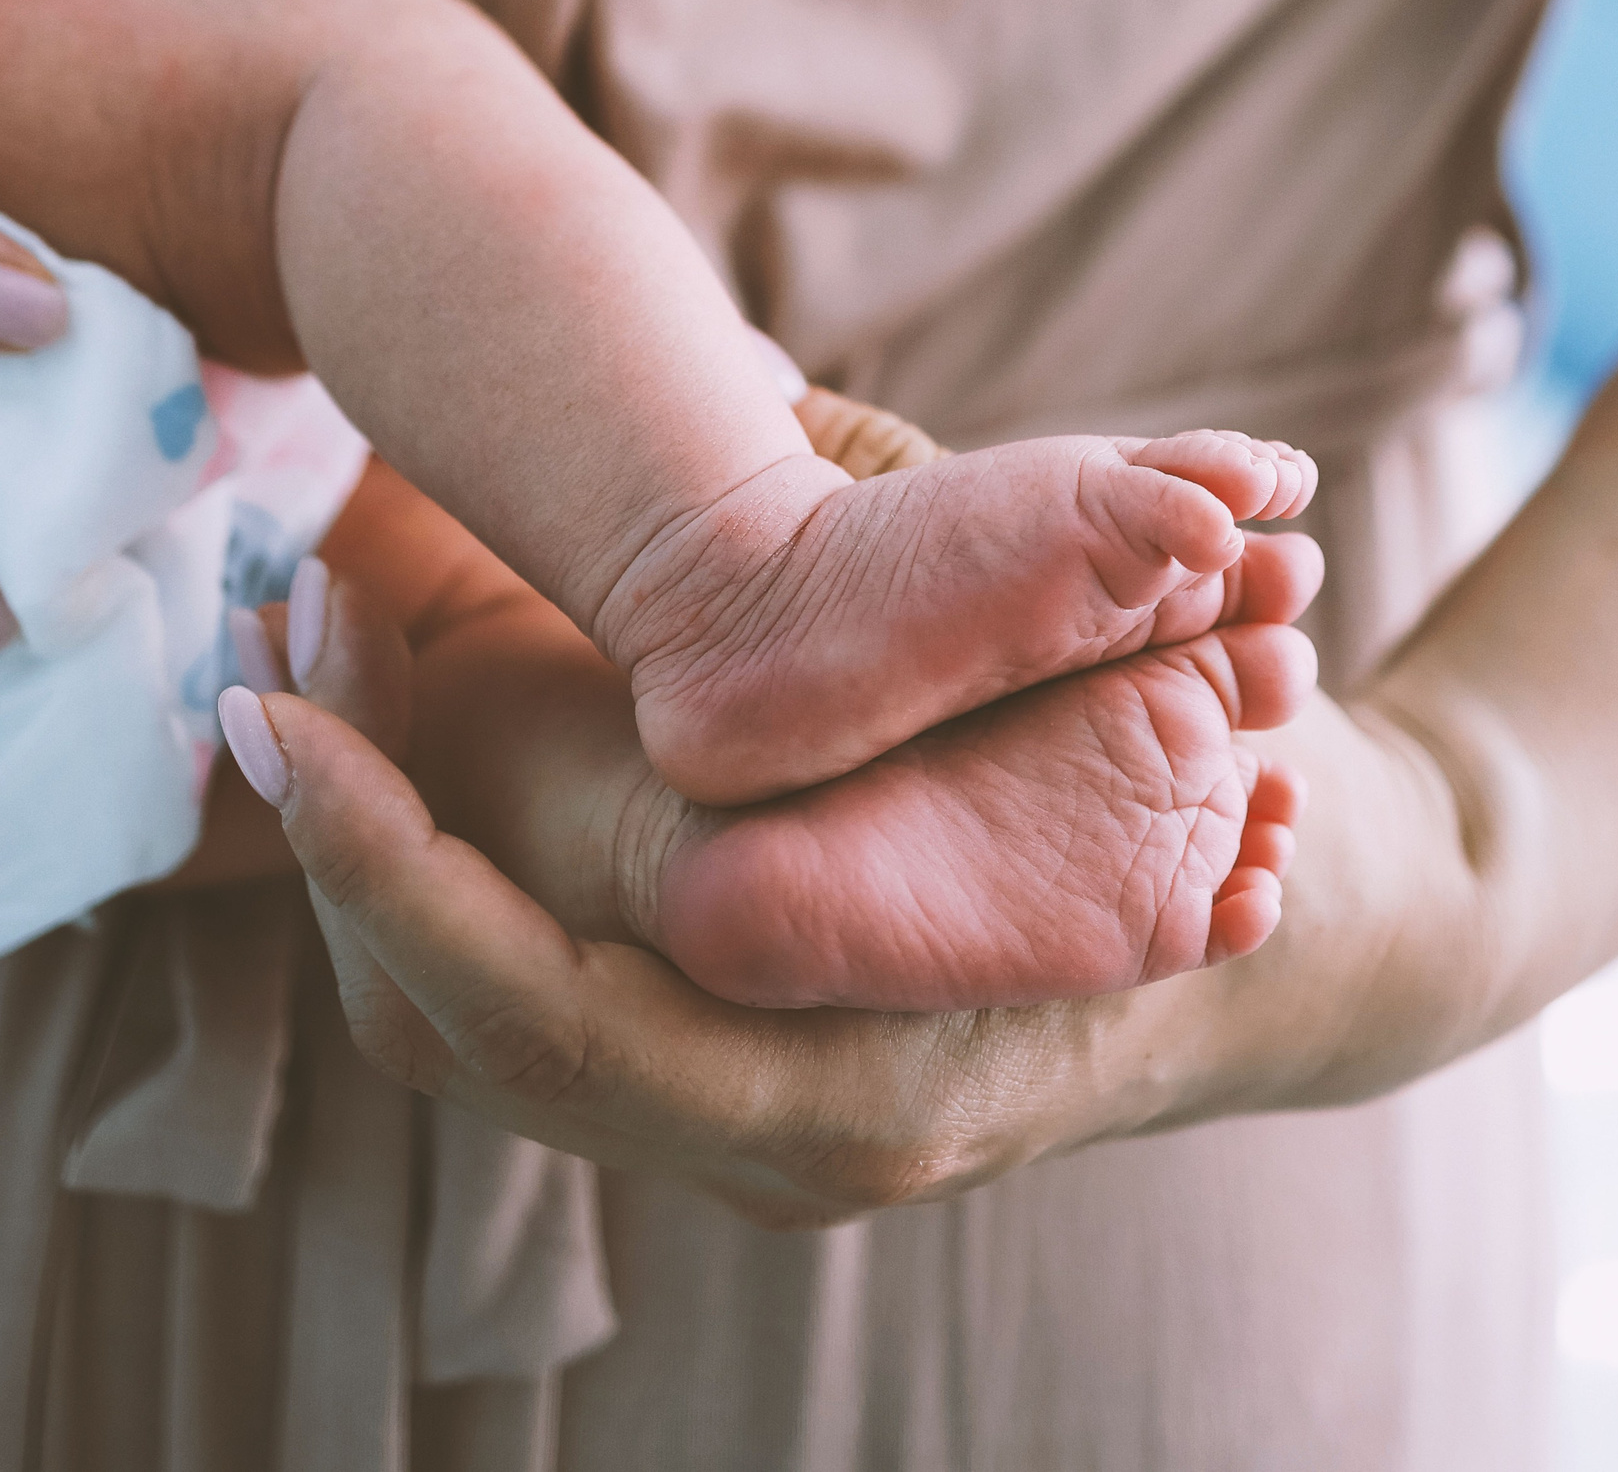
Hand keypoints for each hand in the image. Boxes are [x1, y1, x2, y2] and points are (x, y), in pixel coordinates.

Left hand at [221, 560, 1497, 1228]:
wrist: (1341, 940)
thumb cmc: (1236, 787)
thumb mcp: (1080, 699)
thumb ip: (886, 640)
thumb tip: (709, 471)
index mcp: (857, 1075)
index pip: (537, 1001)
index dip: (385, 852)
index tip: (284, 695)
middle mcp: (789, 1146)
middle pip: (460, 1034)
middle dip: (343, 844)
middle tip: (276, 645)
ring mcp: (765, 1141)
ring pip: (473, 1041)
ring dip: (373, 866)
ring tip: (321, 676)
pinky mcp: (755, 1089)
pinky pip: (538, 1023)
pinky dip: (454, 894)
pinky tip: (425, 754)